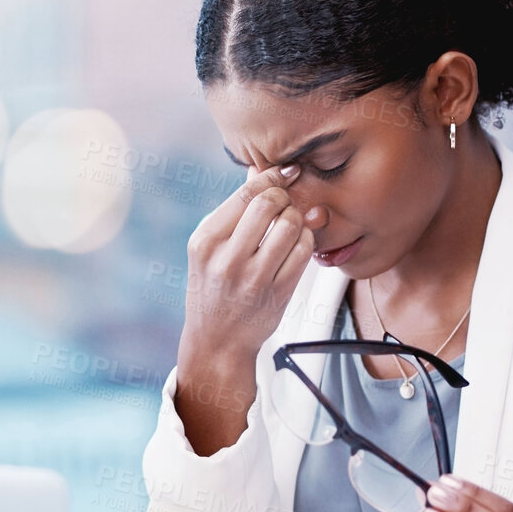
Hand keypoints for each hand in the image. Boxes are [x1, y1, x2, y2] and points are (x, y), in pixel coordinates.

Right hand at [179, 162, 317, 363]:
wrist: (217, 341)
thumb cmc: (214, 288)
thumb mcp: (211, 248)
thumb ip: (234, 209)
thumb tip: (258, 170)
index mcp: (206, 241)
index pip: (246, 194)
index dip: (272, 177)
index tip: (284, 173)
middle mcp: (227, 259)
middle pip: (270, 204)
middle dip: (284, 197)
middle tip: (284, 203)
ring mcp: (254, 278)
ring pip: (291, 225)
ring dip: (297, 218)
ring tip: (290, 224)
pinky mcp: (278, 293)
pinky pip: (304, 251)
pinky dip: (306, 240)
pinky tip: (296, 244)